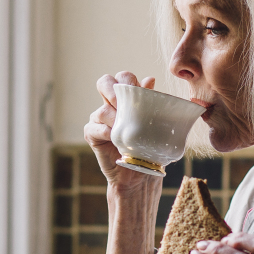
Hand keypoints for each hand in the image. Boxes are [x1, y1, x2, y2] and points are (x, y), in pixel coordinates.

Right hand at [87, 72, 162, 253]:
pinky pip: (92, 127)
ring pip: (100, 108)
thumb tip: (151, 78)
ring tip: (124, 125)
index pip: (123, 78)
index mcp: (129, 99)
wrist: (142, 176)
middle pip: (105, 83)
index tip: (139, 88)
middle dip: (114, 88)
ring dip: (112, 115)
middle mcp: (112, 106)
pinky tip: (114, 136)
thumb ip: (158, 103)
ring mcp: (100, 121)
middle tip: (123, 100)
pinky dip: (104, 130)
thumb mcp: (161, 125)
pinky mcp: (93, 136)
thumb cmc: (153, 149)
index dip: (128, 79)